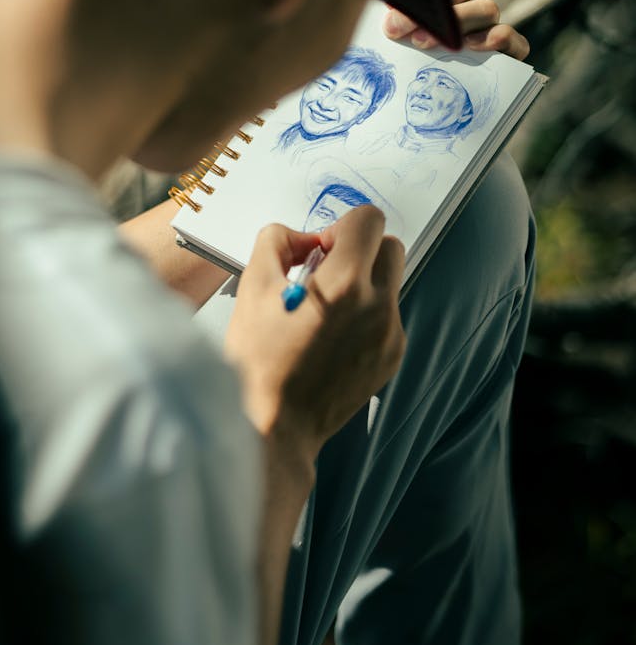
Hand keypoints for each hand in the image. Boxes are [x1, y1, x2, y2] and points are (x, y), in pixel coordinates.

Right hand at [225, 205, 404, 460]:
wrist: (276, 425)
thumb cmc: (258, 358)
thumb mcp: (253, 286)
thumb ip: (277, 242)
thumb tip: (303, 239)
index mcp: (345, 283)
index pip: (369, 220)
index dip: (341, 227)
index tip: (319, 252)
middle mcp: (378, 305)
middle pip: (390, 247)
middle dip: (361, 250)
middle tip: (326, 273)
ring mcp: (390, 334)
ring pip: (389, 284)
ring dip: (363, 284)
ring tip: (325, 312)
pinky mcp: (392, 357)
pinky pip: (387, 317)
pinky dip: (365, 316)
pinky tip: (332, 339)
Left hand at [383, 0, 529, 60]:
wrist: (421, 95)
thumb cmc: (402, 51)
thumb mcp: (393, 22)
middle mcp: (468, 5)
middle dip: (429, 7)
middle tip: (396, 28)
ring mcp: (488, 28)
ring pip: (488, 9)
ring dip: (459, 21)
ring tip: (424, 41)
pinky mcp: (506, 53)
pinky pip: (515, 41)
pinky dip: (500, 38)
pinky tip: (475, 45)